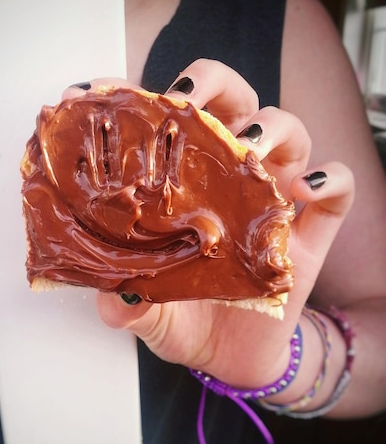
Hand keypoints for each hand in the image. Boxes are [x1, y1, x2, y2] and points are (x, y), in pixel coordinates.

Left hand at [66, 59, 353, 389]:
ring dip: (271, 128)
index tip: (107, 93)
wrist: (228, 359)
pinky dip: (328, 180)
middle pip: (233, 102)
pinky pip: (336, 192)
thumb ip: (124, 302)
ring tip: (250, 148)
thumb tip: (112, 296)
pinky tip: (304, 190)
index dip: (140, 97)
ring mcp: (271, 200)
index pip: (166, 122)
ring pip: (288, 133)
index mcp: (182, 184)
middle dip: (215, 85)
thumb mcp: (143, 312)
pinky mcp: (309, 234)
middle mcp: (228, 179)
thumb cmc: (182, 320)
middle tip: (189, 99)